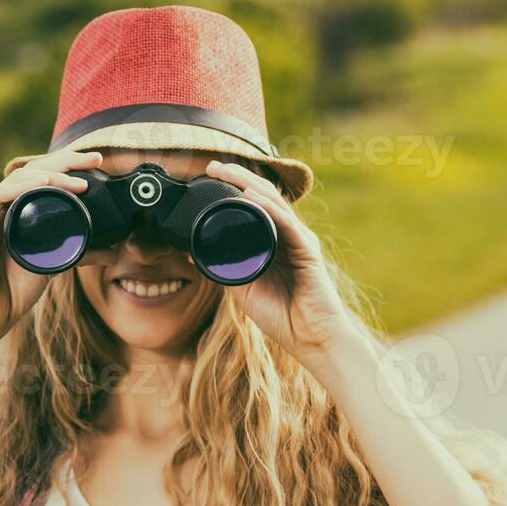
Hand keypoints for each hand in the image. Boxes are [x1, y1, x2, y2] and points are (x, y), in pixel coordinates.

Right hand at [0, 150, 104, 347]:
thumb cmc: (16, 290)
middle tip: (93, 157)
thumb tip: (111, 251)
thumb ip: (75, 251)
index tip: (96, 161)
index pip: (42, 177)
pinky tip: (40, 184)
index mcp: (16, 209)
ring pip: (16, 180)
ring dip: (46, 175)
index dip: (68, 165)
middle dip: (64, 160)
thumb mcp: (55, 264)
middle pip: (32, 171)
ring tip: (72, 179)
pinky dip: (19, 188)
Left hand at [203, 160, 355, 361]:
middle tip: (213, 166)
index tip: (210, 176)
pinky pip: (287, 224)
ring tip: (228, 172)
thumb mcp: (244, 290)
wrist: (311, 339)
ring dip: (250, 185)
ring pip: (275, 203)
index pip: (255, 206)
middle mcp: (290, 236)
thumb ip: (225, 270)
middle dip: (239, 178)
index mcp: (276, 242)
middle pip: (264, 197)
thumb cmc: (282, 317)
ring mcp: (300, 241)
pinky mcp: (308, 252)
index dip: (234, 188)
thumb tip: (195, 253)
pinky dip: (268, 209)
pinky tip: (252, 197)